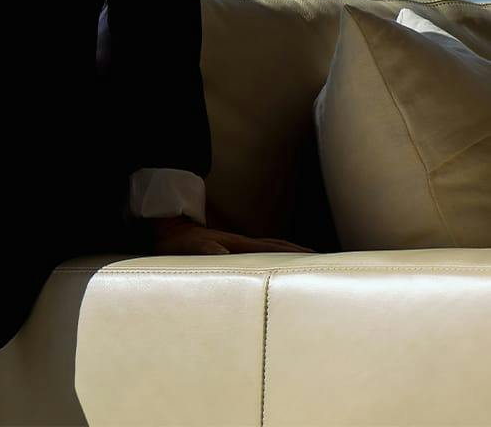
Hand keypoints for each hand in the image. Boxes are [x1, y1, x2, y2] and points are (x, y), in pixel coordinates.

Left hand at [149, 214, 314, 254]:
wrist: (166, 226)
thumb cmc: (176, 241)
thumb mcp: (187, 246)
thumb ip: (203, 249)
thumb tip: (222, 253)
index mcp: (235, 244)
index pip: (271, 248)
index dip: (292, 252)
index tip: (316, 257)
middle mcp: (241, 243)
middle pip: (277, 247)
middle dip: (300, 253)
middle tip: (326, 261)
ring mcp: (237, 245)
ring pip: (271, 249)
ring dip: (290, 254)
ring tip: (311, 263)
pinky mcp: (231, 250)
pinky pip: (261, 254)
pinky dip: (276, 258)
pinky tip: (278, 266)